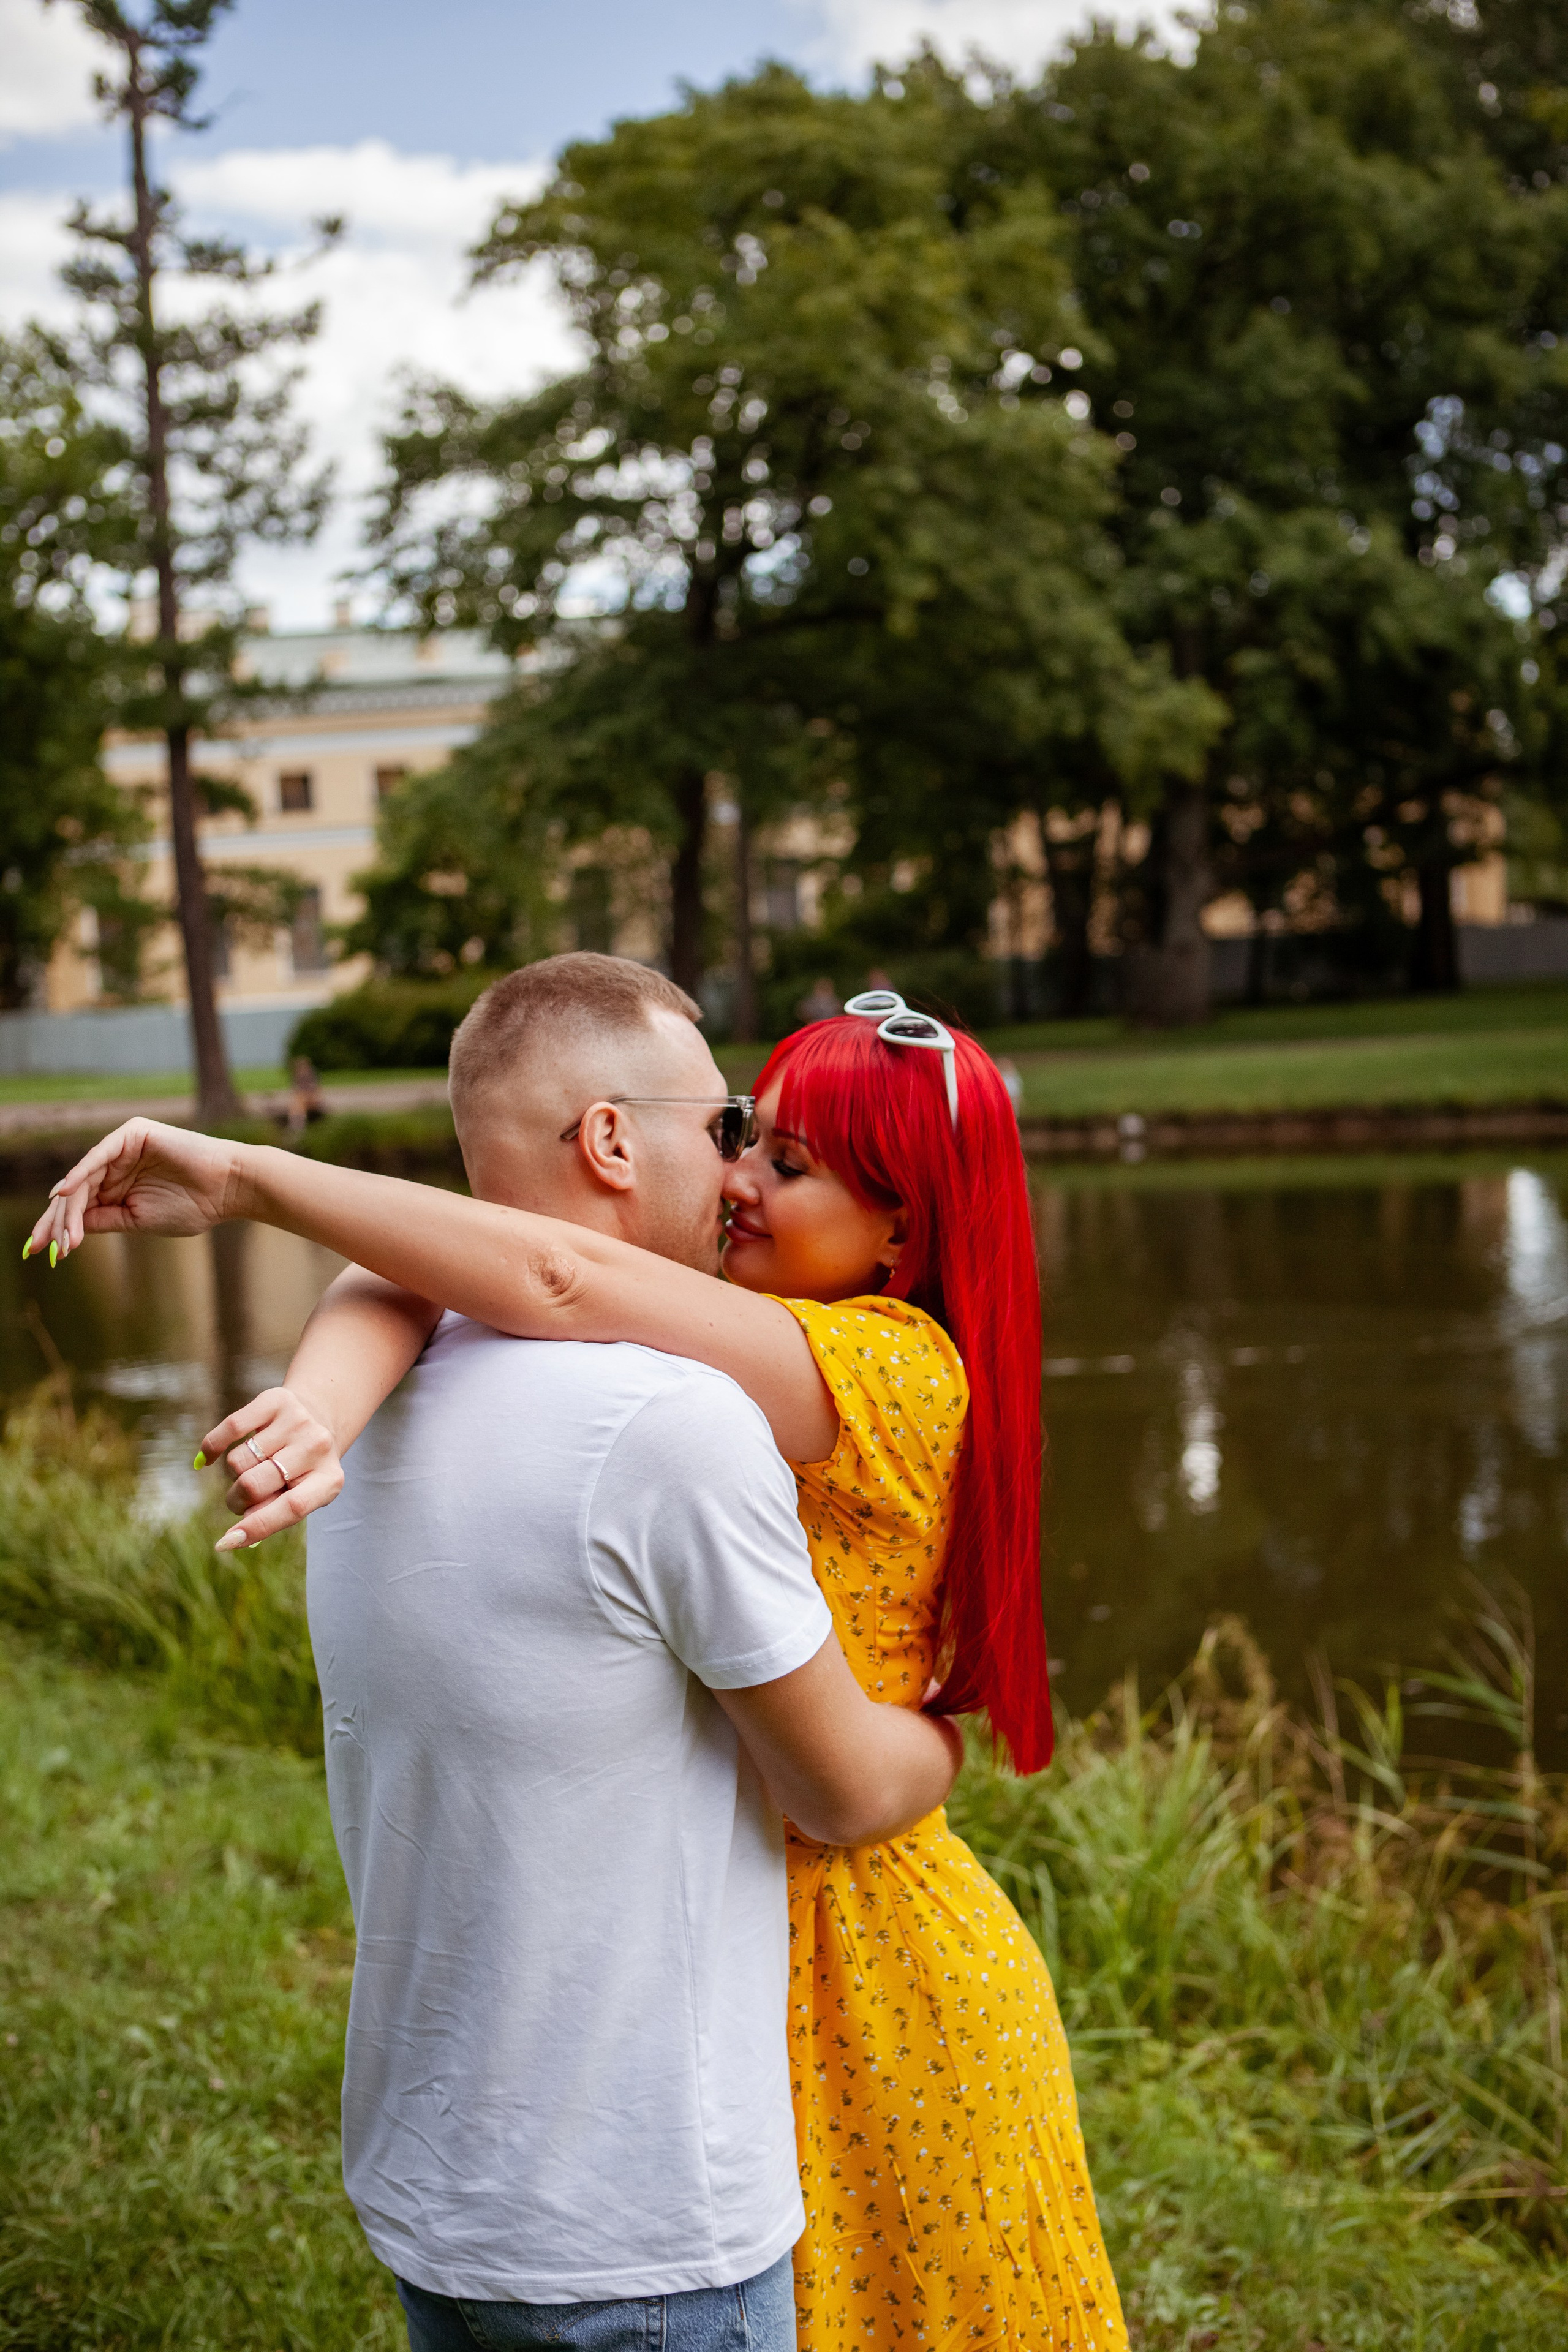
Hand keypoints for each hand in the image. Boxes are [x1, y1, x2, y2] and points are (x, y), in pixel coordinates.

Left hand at [25, 1119, 245, 1263]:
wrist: (228, 1189)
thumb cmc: (193, 1206)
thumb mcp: (137, 1220)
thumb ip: (102, 1220)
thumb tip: (65, 1231)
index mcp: (117, 1185)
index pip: (79, 1205)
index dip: (58, 1227)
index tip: (41, 1252)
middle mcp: (115, 1164)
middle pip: (74, 1191)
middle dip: (55, 1220)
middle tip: (42, 1246)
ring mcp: (122, 1147)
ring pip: (83, 1177)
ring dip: (67, 1208)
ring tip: (60, 1235)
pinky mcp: (132, 1133)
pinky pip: (99, 1155)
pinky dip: (81, 1173)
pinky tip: (65, 1194)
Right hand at [195, 1386, 344, 1552]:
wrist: (320, 1415)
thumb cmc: (303, 1468)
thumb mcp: (300, 1494)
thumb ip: (274, 1513)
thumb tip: (234, 1536)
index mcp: (329, 1481)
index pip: (291, 1509)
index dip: (256, 1527)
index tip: (225, 1543)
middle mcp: (318, 1448)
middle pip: (253, 1485)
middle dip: (237, 1499)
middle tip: (241, 1499)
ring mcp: (298, 1421)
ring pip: (238, 1460)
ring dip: (234, 1473)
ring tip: (250, 1469)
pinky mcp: (275, 1400)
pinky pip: (230, 1428)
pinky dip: (212, 1447)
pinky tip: (211, 1457)